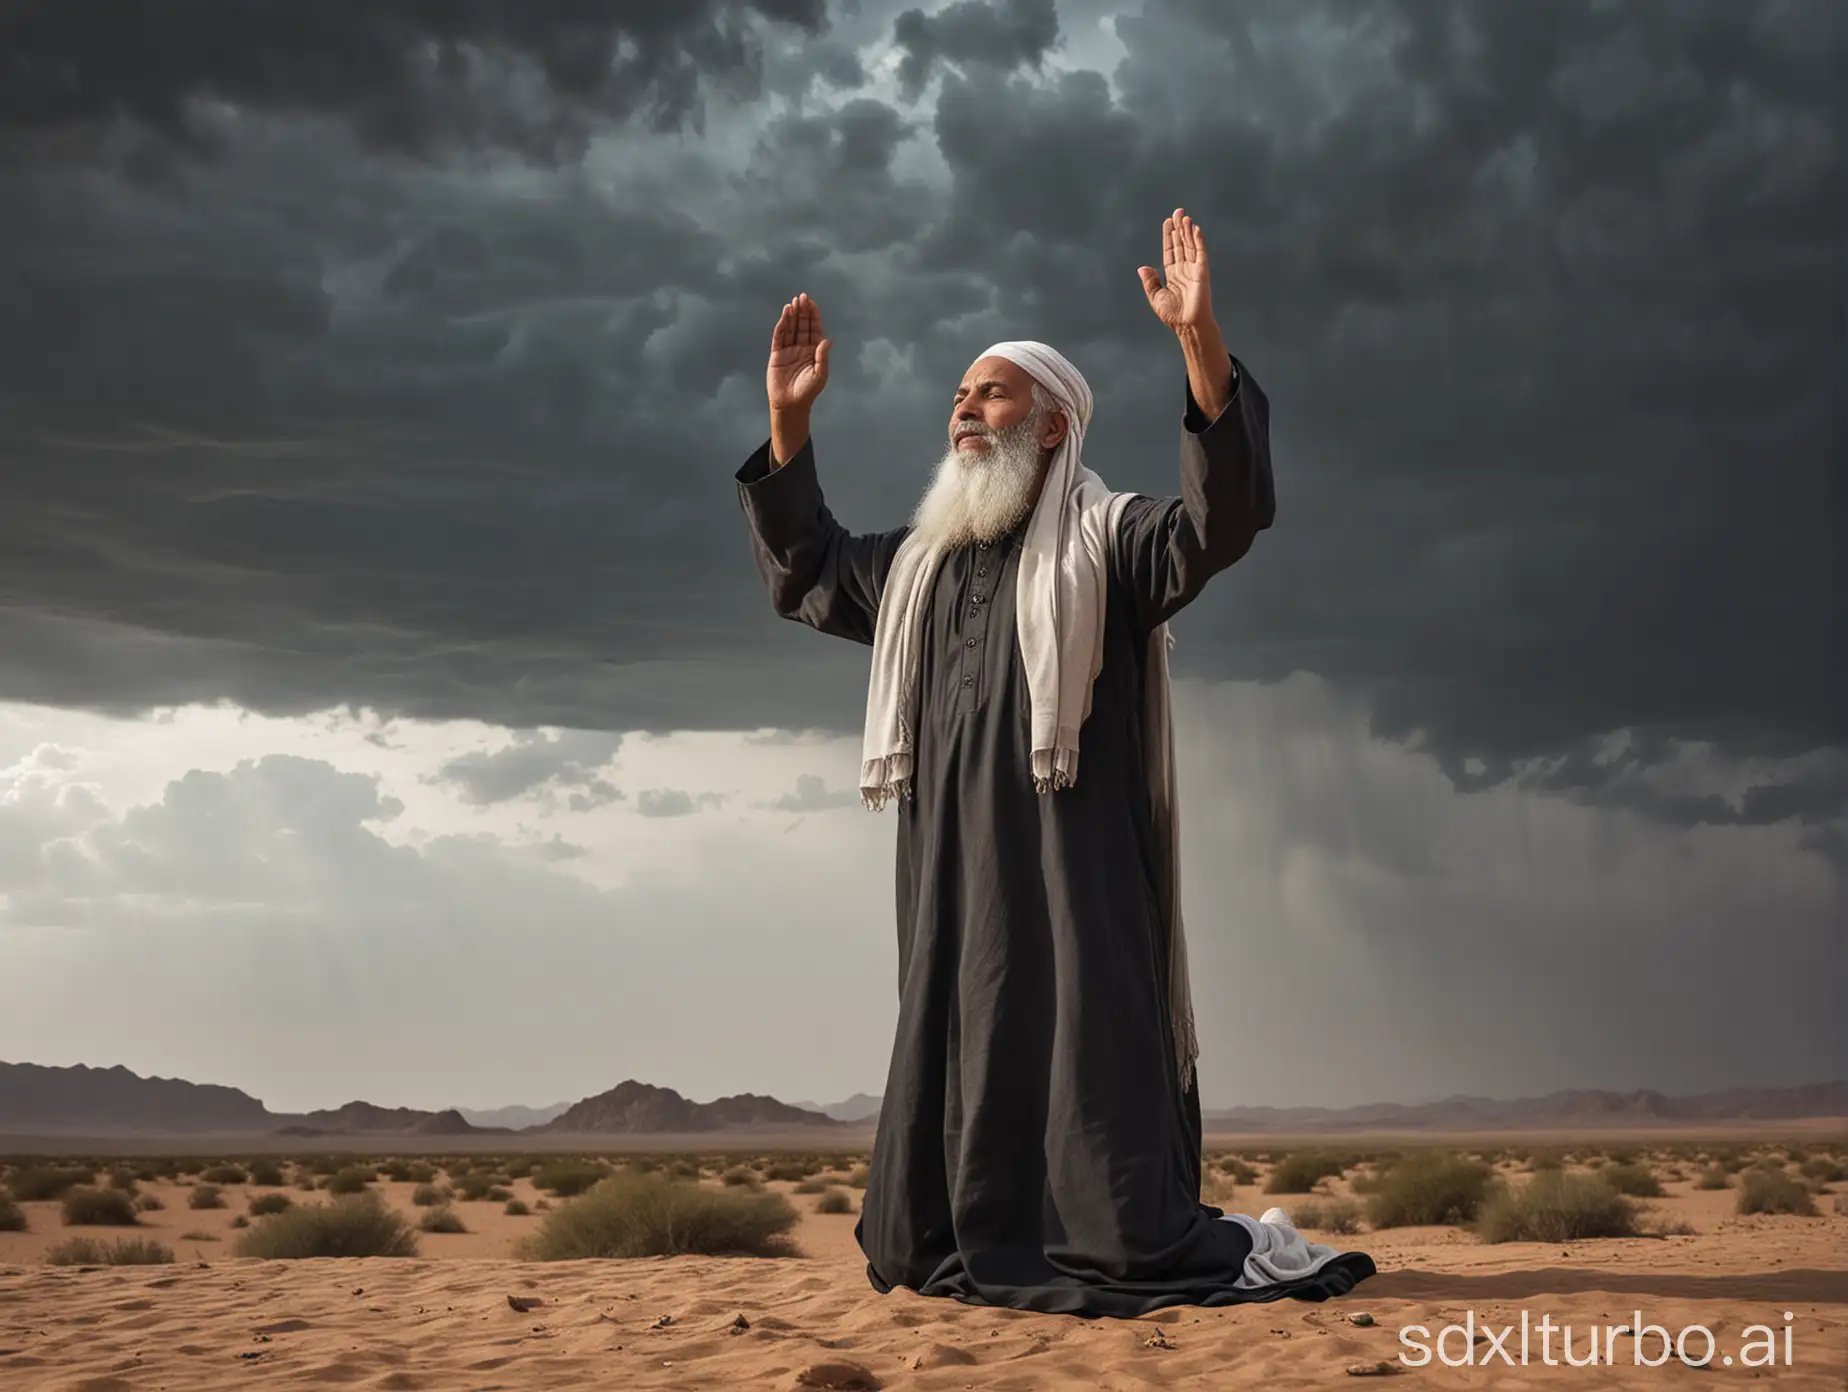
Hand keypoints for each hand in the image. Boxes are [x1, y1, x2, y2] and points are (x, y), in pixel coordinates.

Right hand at [766, 292, 831, 411]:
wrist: (790, 404)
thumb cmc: (808, 392)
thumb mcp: (820, 374)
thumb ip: (822, 356)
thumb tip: (827, 339)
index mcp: (813, 351)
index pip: (814, 329)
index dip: (813, 316)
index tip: (812, 303)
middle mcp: (801, 348)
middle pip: (802, 325)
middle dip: (802, 311)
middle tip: (802, 297)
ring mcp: (789, 350)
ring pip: (790, 328)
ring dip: (792, 315)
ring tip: (793, 302)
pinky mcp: (777, 355)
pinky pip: (779, 337)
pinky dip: (781, 326)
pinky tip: (784, 315)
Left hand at [1137, 208, 1213, 331]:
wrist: (1187, 325)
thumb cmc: (1173, 315)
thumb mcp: (1156, 297)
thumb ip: (1150, 282)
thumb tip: (1142, 267)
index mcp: (1172, 274)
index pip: (1170, 250)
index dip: (1169, 236)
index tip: (1167, 222)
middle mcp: (1183, 269)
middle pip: (1181, 244)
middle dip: (1178, 228)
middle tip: (1177, 211)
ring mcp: (1193, 269)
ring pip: (1190, 245)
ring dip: (1187, 230)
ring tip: (1184, 216)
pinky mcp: (1202, 272)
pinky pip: (1200, 253)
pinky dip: (1198, 240)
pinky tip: (1195, 229)